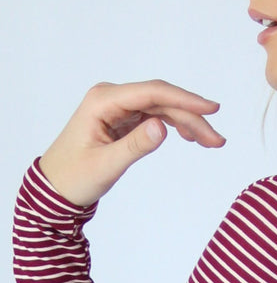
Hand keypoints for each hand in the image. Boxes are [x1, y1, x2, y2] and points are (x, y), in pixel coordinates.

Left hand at [39, 80, 225, 206]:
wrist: (54, 190)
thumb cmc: (73, 178)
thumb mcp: (105, 166)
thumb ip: (134, 146)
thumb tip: (163, 127)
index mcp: (102, 101)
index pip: (152, 93)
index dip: (184, 99)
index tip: (211, 109)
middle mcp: (111, 97)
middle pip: (161, 100)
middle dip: (192, 117)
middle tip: (217, 140)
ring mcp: (118, 107)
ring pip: (162, 108)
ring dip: (188, 122)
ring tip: (211, 142)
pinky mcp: (123, 119)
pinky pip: (155, 116)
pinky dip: (175, 126)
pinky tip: (191, 137)